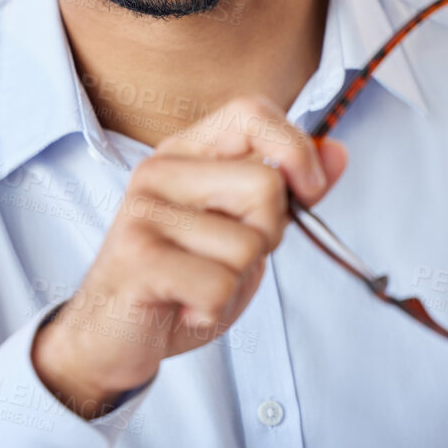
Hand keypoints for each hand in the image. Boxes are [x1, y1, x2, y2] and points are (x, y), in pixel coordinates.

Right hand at [32, 94, 348, 417]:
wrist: (110, 335)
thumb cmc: (179, 279)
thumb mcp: (241, 230)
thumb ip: (287, 193)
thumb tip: (336, 153)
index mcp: (186, 153)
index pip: (251, 111)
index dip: (295, 147)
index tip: (308, 188)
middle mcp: (160, 171)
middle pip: (265, 185)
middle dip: (267, 236)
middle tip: (226, 259)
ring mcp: (144, 212)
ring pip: (247, 245)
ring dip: (236, 281)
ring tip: (197, 284)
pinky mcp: (137, 258)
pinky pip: (219, 285)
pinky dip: (212, 309)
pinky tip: (183, 306)